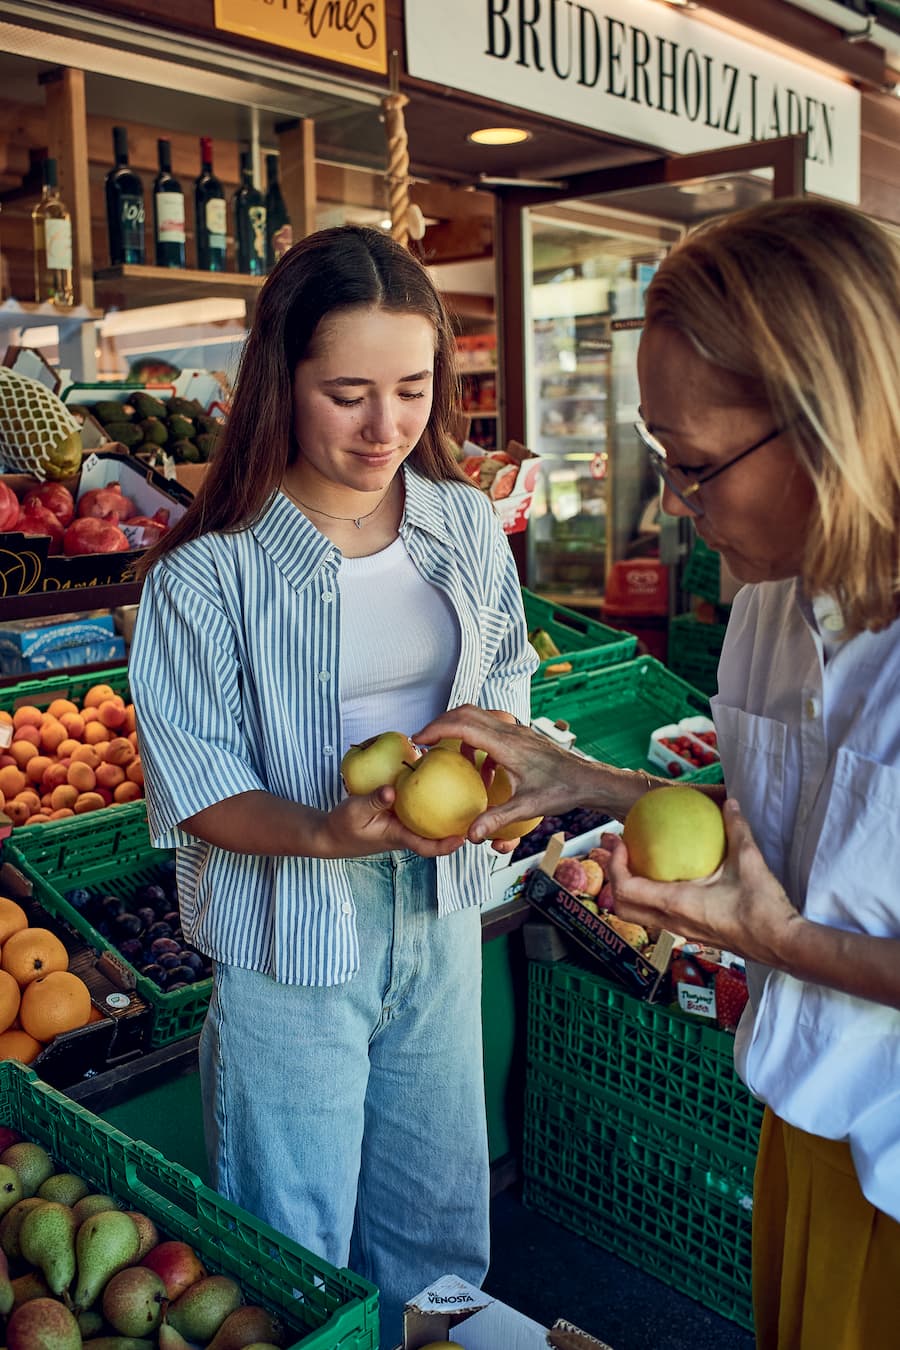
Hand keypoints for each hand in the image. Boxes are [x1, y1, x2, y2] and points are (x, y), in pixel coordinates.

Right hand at [319, 784, 465, 858]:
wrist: (331, 832)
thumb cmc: (343, 826)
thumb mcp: (355, 812)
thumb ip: (373, 801)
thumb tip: (392, 791)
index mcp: (400, 836)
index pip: (427, 847)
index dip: (446, 846)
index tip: (462, 839)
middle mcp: (408, 830)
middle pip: (438, 832)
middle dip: (458, 825)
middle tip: (479, 810)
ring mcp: (406, 821)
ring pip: (432, 817)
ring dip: (448, 807)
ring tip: (467, 788)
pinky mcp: (401, 811)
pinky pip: (421, 804)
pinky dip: (430, 793)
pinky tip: (437, 774)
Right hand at [415, 704, 597, 841]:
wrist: (587, 779)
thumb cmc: (561, 791)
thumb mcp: (527, 808)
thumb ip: (497, 820)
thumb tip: (470, 834)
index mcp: (507, 745)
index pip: (463, 726)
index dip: (436, 729)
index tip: (419, 740)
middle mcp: (510, 731)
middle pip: (466, 712)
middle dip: (440, 723)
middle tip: (424, 741)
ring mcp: (516, 730)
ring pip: (478, 716)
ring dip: (458, 729)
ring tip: (448, 753)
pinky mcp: (521, 735)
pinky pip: (490, 727)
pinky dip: (476, 739)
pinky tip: (480, 766)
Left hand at [605, 799, 800, 966]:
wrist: (782, 944)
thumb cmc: (764, 909)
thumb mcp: (749, 861)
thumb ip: (737, 828)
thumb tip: (729, 803)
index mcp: (676, 903)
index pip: (626, 888)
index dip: (615, 865)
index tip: (622, 843)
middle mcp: (672, 920)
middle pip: (622, 906)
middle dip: (614, 878)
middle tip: (620, 852)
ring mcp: (681, 930)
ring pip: (639, 914)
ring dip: (630, 889)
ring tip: (637, 863)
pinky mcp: (693, 933)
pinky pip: (658, 916)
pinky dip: (651, 896)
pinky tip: (669, 877)